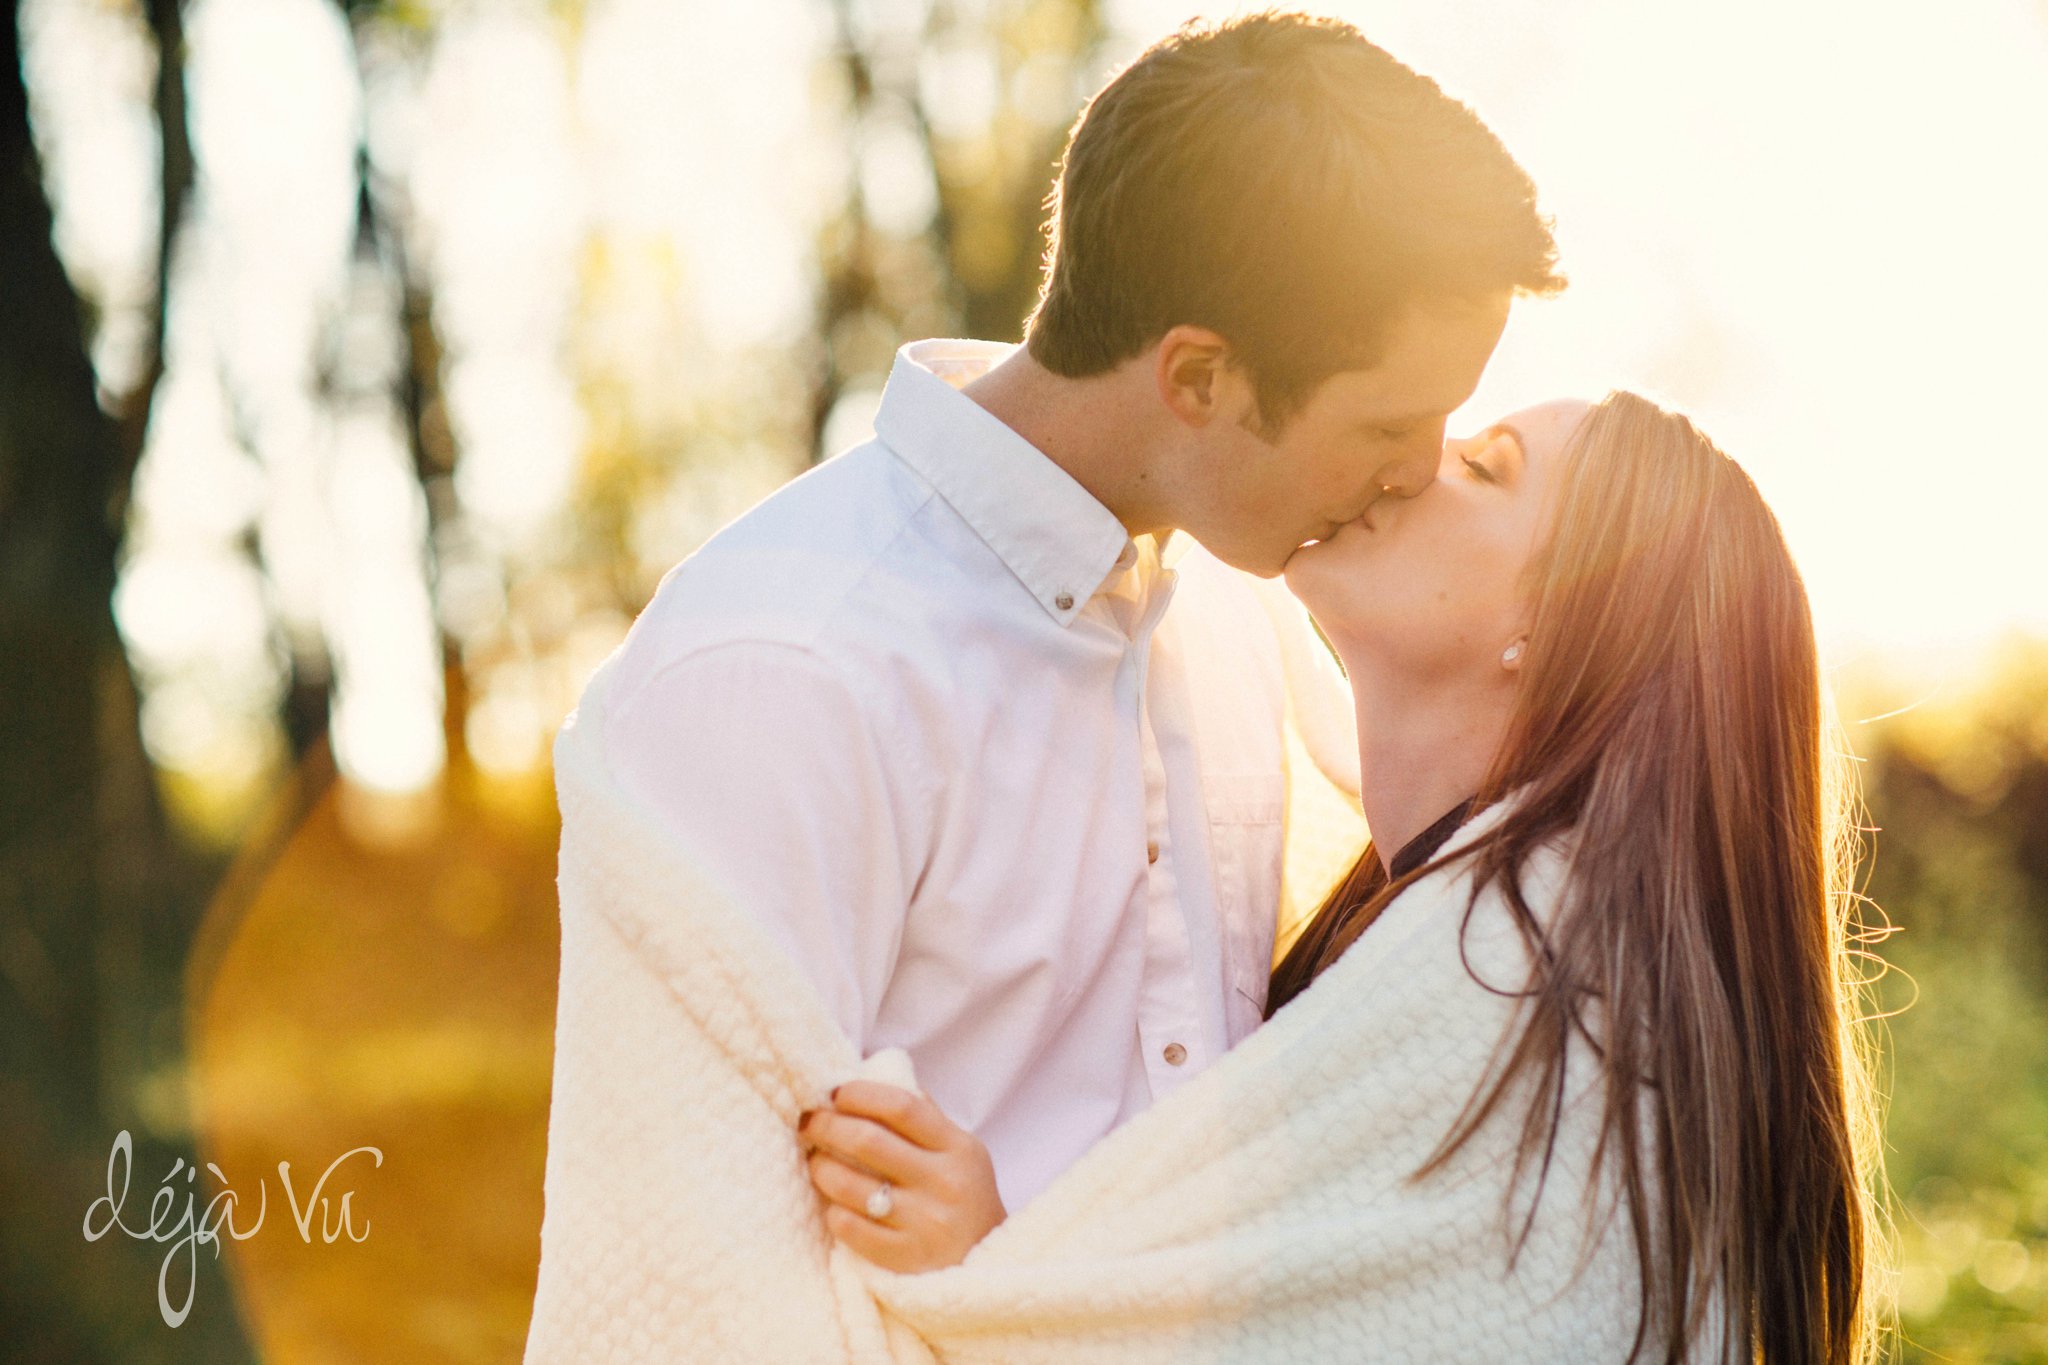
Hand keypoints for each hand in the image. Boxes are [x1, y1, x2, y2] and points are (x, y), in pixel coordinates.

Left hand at [798, 1080, 1005, 1272]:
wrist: (986, 1261)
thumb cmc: (963, 1193)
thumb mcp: (961, 1149)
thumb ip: (924, 1114)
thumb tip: (872, 1074)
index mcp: (957, 1147)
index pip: (901, 1107)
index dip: (860, 1095)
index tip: (835, 1094)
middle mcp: (943, 1182)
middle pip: (868, 1142)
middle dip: (827, 1127)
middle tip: (809, 1122)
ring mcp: (924, 1222)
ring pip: (851, 1186)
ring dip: (822, 1168)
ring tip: (816, 1161)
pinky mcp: (905, 1258)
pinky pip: (850, 1228)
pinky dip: (833, 1211)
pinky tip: (834, 1203)